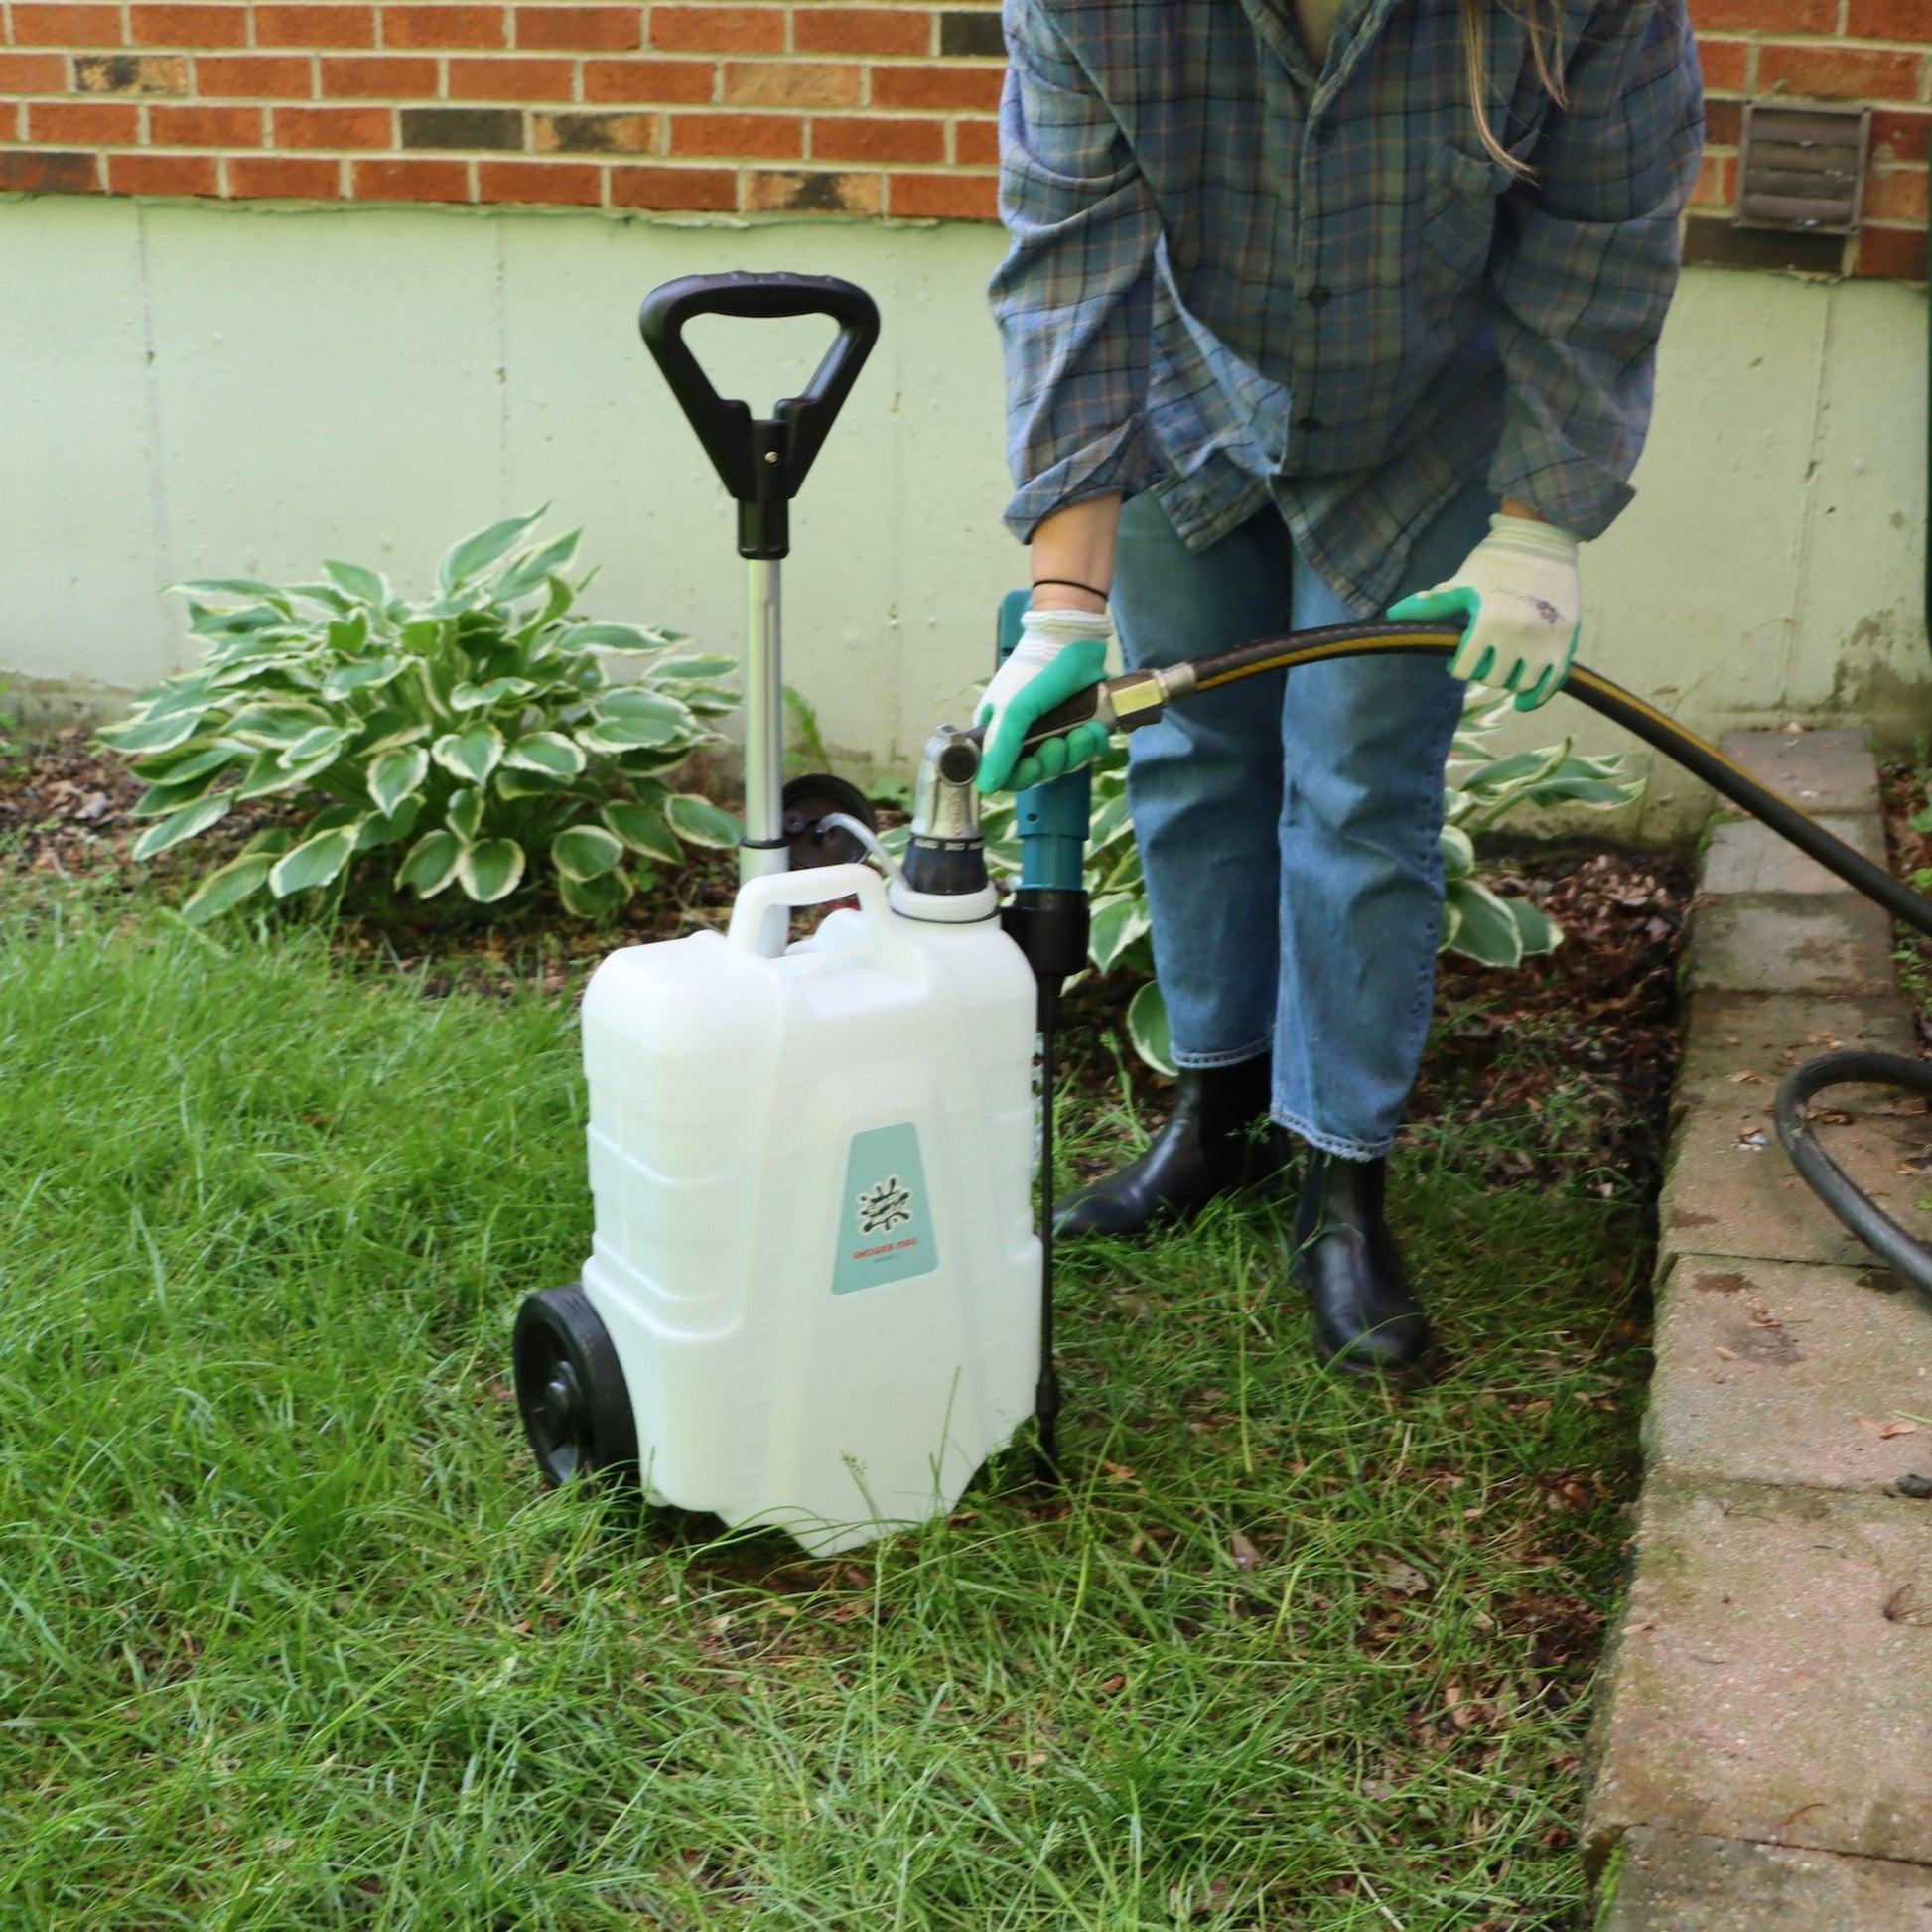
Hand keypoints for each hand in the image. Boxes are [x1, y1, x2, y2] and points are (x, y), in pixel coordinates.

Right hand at [975, 607, 1113, 793]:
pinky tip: (1095, 728)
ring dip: (1076, 751)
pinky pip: (1086, 753)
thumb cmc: (1035, 671)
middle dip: (1053, 761)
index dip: (1019, 777)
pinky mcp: (1079, 727)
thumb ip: (1000, 749)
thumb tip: (986, 787)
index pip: (1003, 774)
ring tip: (1084, 730)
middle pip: (1037, 774)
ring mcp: (1052, 732)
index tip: (1031, 766)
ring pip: (1064, 765)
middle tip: (1061, 741)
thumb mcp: (1013, 710)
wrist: (1074, 640)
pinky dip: (1093, 744)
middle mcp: (1023, 737)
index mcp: (998, 733)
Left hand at [1388, 512, 1580, 711]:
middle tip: (1485, 656)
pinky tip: (1523, 701)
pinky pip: (1552, 682)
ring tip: (1504, 666)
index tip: (1460, 656)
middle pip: (1493, 679)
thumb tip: (1392, 614)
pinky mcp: (1566, 642)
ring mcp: (1545, 641)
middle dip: (1484, 670)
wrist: (1542, 540)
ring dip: (1508, 680)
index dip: (1458, 665)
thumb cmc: (1495, 562)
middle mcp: (1518, 636)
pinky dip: (1536, 697)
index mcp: (1488, 623)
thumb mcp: (1461, 584)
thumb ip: (1431, 605)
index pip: (1465, 669)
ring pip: (1520, 684)